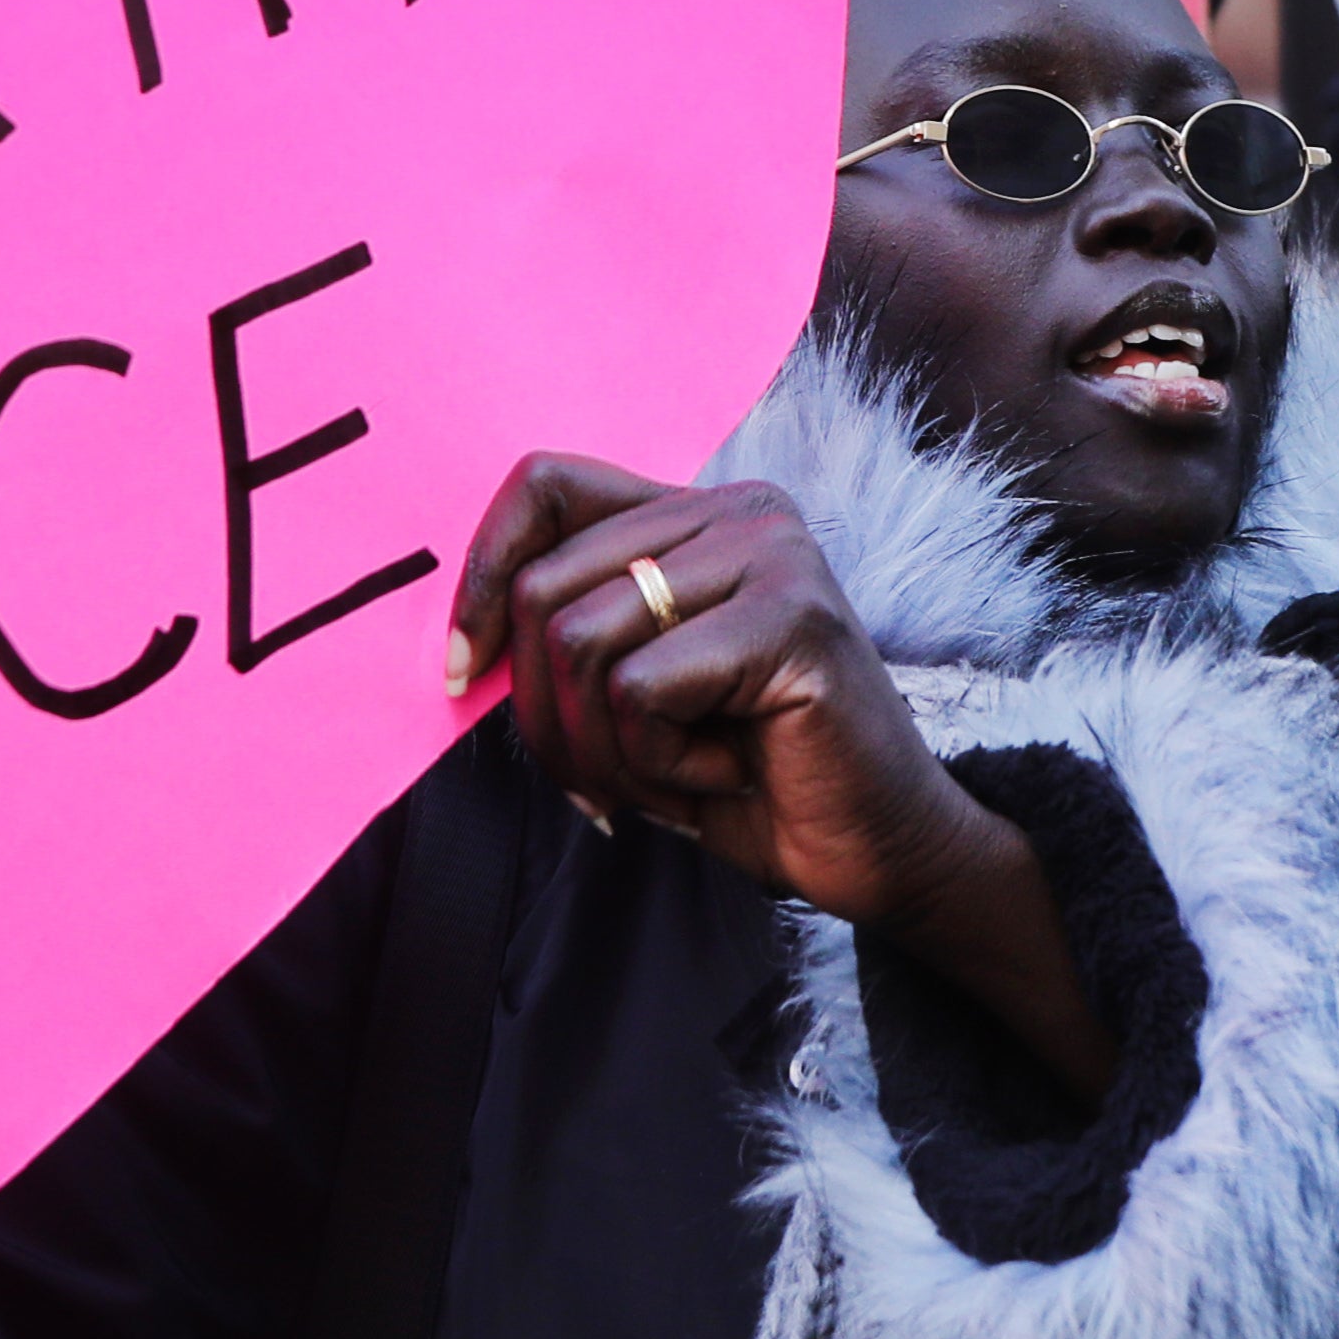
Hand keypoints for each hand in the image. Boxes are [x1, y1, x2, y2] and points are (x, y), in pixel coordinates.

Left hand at [442, 458, 1113, 1097]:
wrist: (879, 853)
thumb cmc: (752, 778)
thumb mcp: (639, 691)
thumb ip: (571, 635)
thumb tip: (460, 644)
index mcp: (698, 512)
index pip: (543, 486)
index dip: (481, 575)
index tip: (464, 669)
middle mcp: (740, 510)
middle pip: (544, 584)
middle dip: (544, 712)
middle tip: (606, 781)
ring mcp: (773, 555)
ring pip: (579, 639)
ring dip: (604, 749)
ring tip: (676, 775)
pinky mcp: (791, 619)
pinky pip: (638, 691)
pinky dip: (656, 764)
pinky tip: (728, 773)